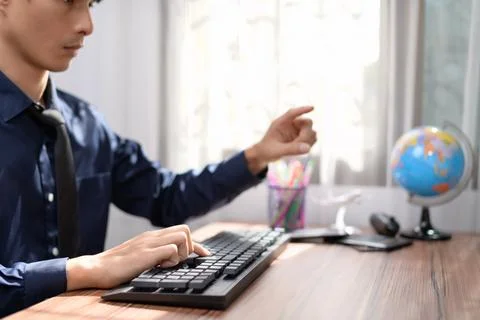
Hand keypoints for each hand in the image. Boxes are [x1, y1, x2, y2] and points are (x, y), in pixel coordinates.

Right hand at [66, 224, 209, 289]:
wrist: (95, 268)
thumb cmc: (116, 266)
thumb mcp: (139, 256)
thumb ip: (154, 253)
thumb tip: (171, 259)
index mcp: (151, 236)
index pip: (181, 232)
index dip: (196, 245)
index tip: (204, 255)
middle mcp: (152, 236)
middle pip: (185, 230)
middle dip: (189, 247)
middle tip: (179, 262)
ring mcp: (149, 243)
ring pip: (182, 236)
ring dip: (182, 252)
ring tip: (167, 265)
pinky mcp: (145, 254)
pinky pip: (171, 250)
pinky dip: (172, 260)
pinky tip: (160, 268)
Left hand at [245, 106, 316, 173]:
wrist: (264, 155)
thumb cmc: (267, 151)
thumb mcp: (278, 151)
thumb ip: (292, 149)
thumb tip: (308, 148)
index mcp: (281, 123)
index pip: (292, 113)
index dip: (302, 110)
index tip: (312, 108)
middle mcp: (290, 125)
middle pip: (307, 123)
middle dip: (306, 134)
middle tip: (300, 145)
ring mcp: (296, 131)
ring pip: (311, 131)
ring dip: (308, 141)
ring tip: (298, 150)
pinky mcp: (300, 138)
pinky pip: (311, 139)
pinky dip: (309, 144)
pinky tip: (302, 150)